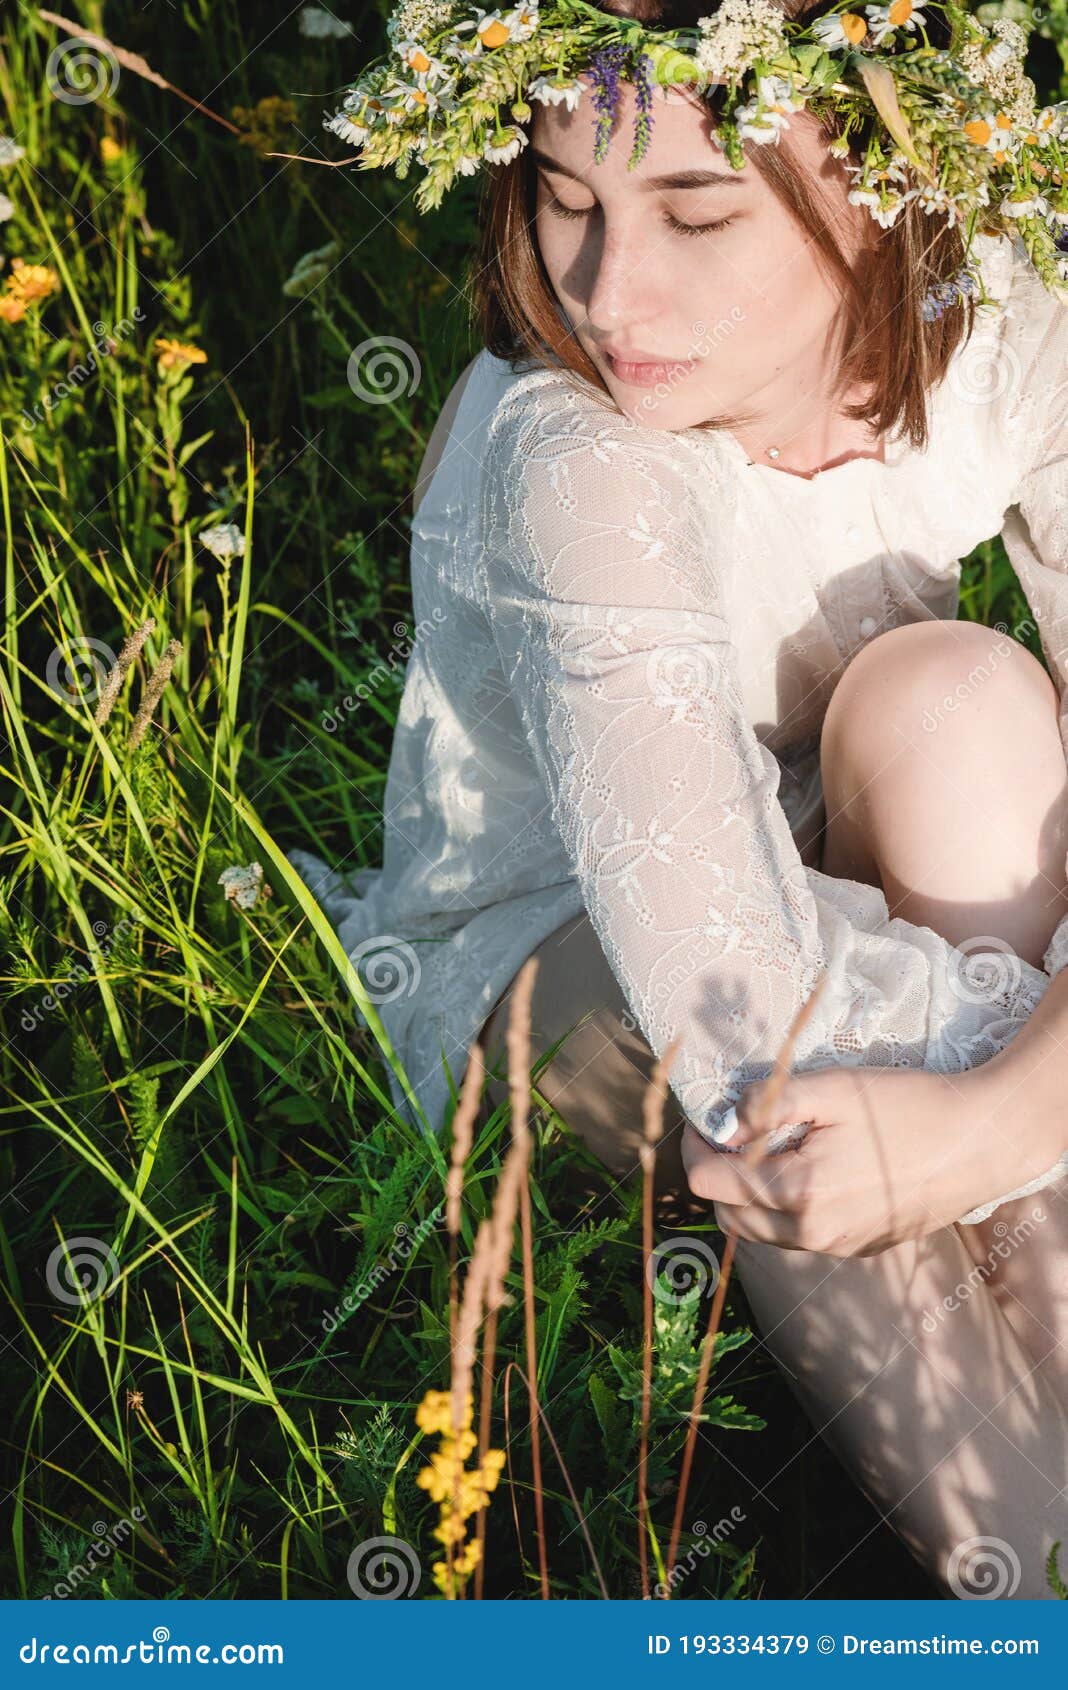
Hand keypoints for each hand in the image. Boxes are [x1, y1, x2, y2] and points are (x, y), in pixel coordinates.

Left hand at [680, 1060, 1049, 1257]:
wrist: (979, 1143)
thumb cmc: (906, 1106)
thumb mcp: (833, 1089)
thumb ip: (768, 1104)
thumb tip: (722, 1120)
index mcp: (798, 1192)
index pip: (710, 1182)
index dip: (696, 1145)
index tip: (704, 1117)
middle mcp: (812, 1232)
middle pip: (728, 1216)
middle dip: (716, 1175)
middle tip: (731, 1133)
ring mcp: (837, 1246)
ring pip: (761, 1232)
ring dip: (749, 1196)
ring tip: (769, 1149)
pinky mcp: (858, 1248)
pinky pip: (798, 1236)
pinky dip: (784, 1208)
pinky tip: (810, 1168)